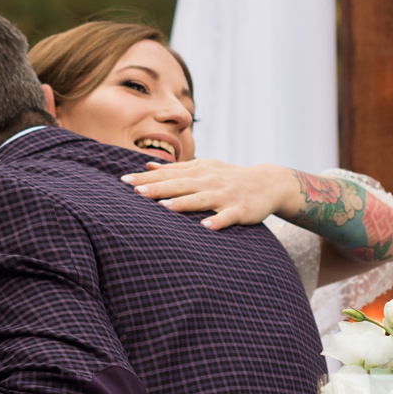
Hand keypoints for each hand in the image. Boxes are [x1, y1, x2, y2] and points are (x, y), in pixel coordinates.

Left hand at [122, 160, 299, 230]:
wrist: (268, 182)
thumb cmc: (230, 176)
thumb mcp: (204, 167)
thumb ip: (177, 168)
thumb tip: (148, 166)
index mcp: (198, 171)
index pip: (168, 174)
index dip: (147, 177)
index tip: (124, 180)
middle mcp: (209, 181)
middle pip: (180, 185)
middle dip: (158, 188)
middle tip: (136, 191)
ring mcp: (225, 195)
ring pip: (201, 199)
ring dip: (183, 203)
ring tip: (164, 207)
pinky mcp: (239, 210)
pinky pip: (227, 217)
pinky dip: (217, 221)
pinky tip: (206, 227)